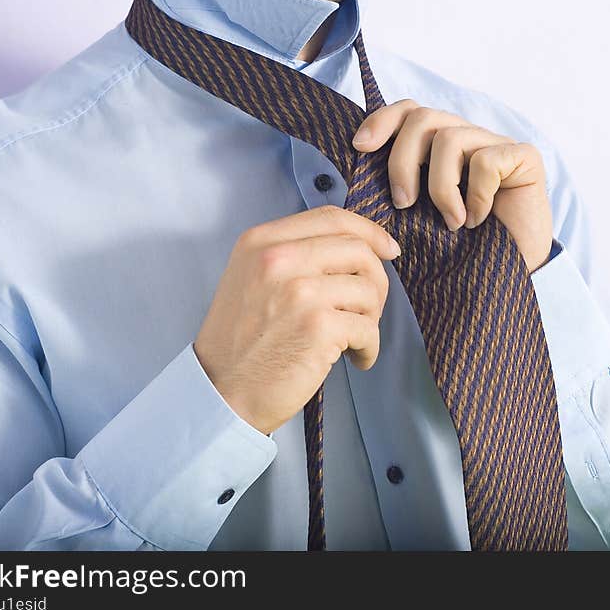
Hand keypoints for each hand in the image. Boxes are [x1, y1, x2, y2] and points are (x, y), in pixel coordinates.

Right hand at [194, 206, 399, 434]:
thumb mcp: (251, 278)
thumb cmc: (240, 342)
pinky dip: (368, 347)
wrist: (221, 392)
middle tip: (367, 310)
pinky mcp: (318, 327)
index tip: (387, 249)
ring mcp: (300, 292)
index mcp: (261, 242)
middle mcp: (279, 259)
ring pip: (369, 289)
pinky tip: (355, 358)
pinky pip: (368, 328)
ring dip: (371, 318)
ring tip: (353, 339)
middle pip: (358, 250)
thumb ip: (294, 254)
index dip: (369, 232)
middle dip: (376, 281)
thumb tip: (358, 247)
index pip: (331, 217)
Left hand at [352, 100, 552, 272]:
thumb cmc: (461, 250)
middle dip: (402, 162)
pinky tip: (478, 220)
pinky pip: (486, 161)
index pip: (408, 111)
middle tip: (403, 204)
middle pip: (422, 119)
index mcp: (440, 148)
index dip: (382, 121)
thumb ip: (399, 185)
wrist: (507, 278)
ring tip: (451, 223)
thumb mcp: (418, 216)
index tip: (360, 148)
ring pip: (449, 139)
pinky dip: (476, 196)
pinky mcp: (524, 156)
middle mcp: (469, 138)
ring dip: (441, 188)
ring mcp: (498, 144)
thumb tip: (360, 161)